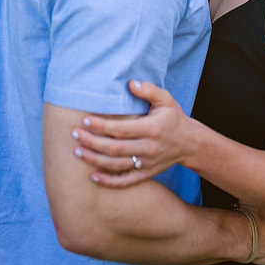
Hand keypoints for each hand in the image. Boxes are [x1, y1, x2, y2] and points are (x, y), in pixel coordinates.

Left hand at [71, 80, 191, 185]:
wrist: (190, 143)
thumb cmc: (174, 118)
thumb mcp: (166, 100)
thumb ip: (149, 90)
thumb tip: (130, 83)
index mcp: (152, 128)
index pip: (121, 129)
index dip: (101, 126)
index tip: (85, 120)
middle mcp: (149, 148)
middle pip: (114, 148)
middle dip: (92, 142)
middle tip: (74, 134)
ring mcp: (147, 163)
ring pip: (116, 165)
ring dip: (94, 159)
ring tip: (77, 151)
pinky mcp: (146, 174)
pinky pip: (125, 181)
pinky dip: (108, 181)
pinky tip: (92, 177)